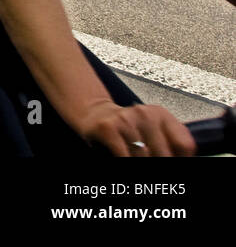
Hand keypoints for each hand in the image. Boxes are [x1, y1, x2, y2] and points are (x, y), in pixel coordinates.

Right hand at [74, 99, 194, 156]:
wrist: (95, 113)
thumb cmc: (128, 126)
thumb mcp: (152, 128)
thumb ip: (170, 141)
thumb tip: (184, 159)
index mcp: (161, 114)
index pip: (184, 144)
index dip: (182, 159)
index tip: (175, 164)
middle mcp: (145, 113)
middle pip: (164, 154)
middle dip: (159, 163)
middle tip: (152, 167)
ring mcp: (125, 119)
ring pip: (144, 157)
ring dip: (140, 163)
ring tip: (136, 160)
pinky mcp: (108, 127)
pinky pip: (124, 156)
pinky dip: (126, 161)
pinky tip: (124, 159)